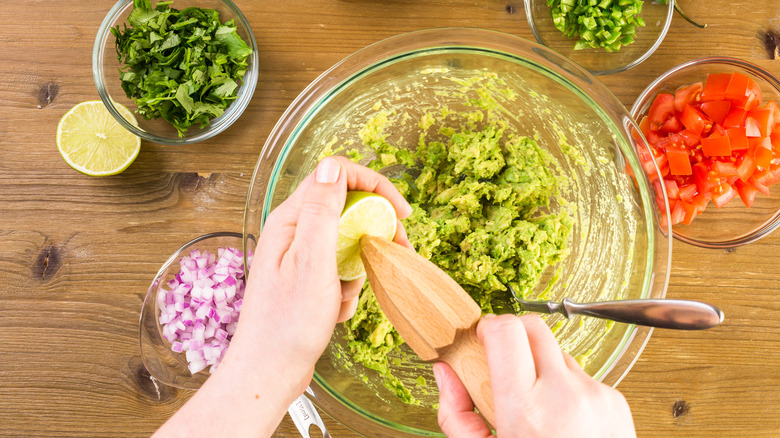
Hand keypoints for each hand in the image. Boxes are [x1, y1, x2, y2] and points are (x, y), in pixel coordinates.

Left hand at [227, 156, 412, 392]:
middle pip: (346, 208)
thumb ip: (323, 210)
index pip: (336, 176)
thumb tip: (333, 165)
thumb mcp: (312, 262)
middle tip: (395, 251)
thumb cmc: (286, 323)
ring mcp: (299, 256)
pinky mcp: (306, 279)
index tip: (401, 212)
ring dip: (358, 268)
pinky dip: (347, 288)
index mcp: (291, 219)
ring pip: (347, 243)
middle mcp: (293, 232)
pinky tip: (335, 309)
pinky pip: (340, 270)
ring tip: (346, 295)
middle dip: (373, 230)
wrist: (269, 371)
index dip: (374, 186)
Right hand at [434, 314, 635, 437]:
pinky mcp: (615, 400)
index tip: (481, 339)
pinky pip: (581, 377)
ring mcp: (593, 394)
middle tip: (501, 363)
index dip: (489, 328)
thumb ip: (457, 414)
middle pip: (532, 328)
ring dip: (540, 367)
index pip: (505, 331)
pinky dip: (566, 389)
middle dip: (512, 336)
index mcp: (525, 410)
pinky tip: (562, 420)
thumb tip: (445, 373)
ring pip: (557, 353)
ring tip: (536, 407)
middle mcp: (563, 395)